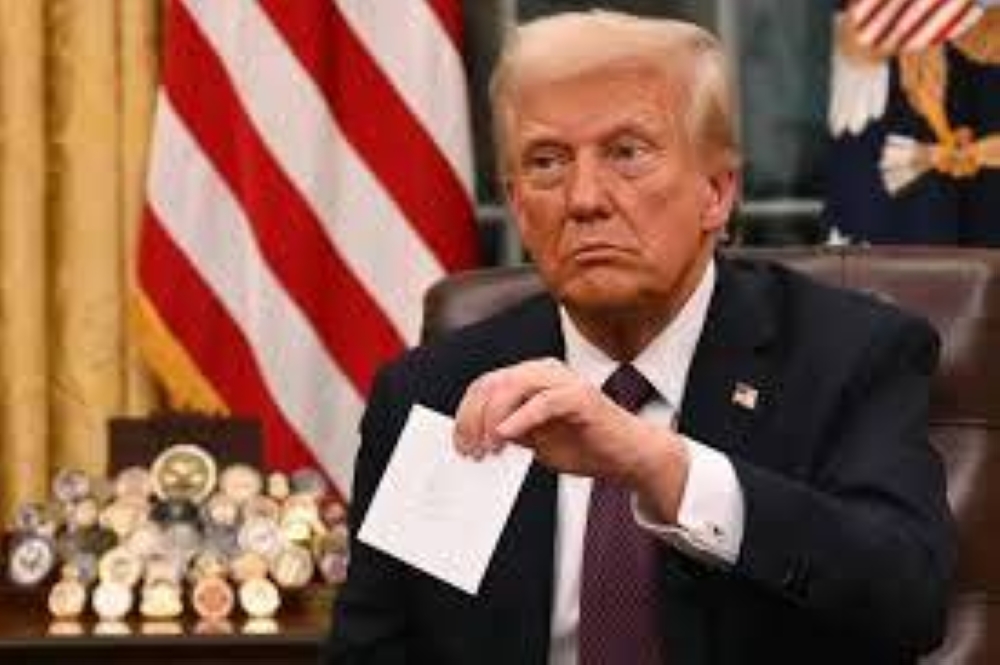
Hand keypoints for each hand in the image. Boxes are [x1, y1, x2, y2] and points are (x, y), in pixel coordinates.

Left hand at [453, 358, 688, 517]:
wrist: (627, 456)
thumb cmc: (584, 445)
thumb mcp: (535, 441)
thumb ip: (509, 431)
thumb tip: (476, 438)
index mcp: (530, 377)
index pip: (486, 385)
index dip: (466, 414)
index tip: (460, 445)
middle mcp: (544, 371)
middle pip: (493, 383)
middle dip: (474, 418)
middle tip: (470, 449)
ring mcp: (563, 380)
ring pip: (513, 386)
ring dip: (493, 418)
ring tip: (488, 446)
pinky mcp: (580, 396)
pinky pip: (543, 402)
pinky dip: (520, 418)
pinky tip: (506, 436)